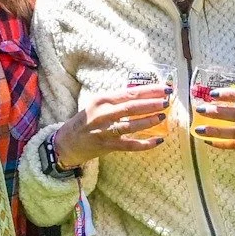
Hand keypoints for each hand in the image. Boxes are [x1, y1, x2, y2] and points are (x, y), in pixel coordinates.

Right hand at [51, 81, 173, 168]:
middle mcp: (102, 114)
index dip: (149, 90)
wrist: (66, 143)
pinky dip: (145, 143)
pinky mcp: (107, 147)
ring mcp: (104, 132)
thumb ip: (117, 101)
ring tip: (163, 116)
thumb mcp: (97, 105)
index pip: (129, 93)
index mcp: (101, 100)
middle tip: (168, 101)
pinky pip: (130, 145)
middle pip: (131, 107)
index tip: (165, 88)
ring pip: (130, 125)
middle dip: (152, 103)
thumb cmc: (85, 121)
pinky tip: (158, 140)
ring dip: (148, 120)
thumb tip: (144, 95)